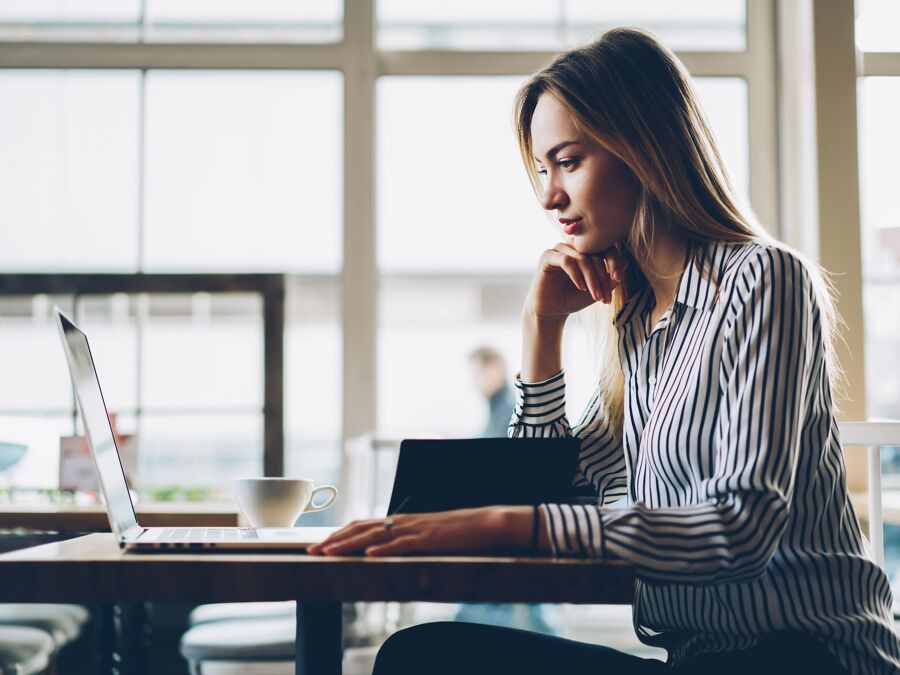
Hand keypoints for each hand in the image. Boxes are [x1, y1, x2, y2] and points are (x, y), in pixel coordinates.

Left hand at [307, 506, 534, 556]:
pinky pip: (402, 544)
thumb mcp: (426, 534)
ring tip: (329, 553)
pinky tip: (369, 555)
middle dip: (334, 540)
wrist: (486, 522)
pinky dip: (384, 549)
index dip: (338, 534)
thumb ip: (406, 538)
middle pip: (361, 528)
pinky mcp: (429, 539)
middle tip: (311, 550)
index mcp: (401, 520)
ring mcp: (415, 529)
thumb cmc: (458, 531)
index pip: (362, 524)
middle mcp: (402, 521)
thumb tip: (384, 548)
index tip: (318, 544)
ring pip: (375, 535)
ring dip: (349, 545)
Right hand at [524, 241, 627, 320]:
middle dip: (602, 277)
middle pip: (595, 253)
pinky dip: (576, 275)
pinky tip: (581, 288)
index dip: (614, 261)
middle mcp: (573, 245)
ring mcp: (559, 249)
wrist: (552, 311)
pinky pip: (566, 261)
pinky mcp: (547, 256)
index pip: (604, 246)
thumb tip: (626, 262)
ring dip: (592, 279)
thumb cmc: (574, 298)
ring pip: (582, 258)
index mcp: (586, 249)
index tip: (619, 278)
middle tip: (605, 297)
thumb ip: (611, 277)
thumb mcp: (598, 289)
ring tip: (596, 297)